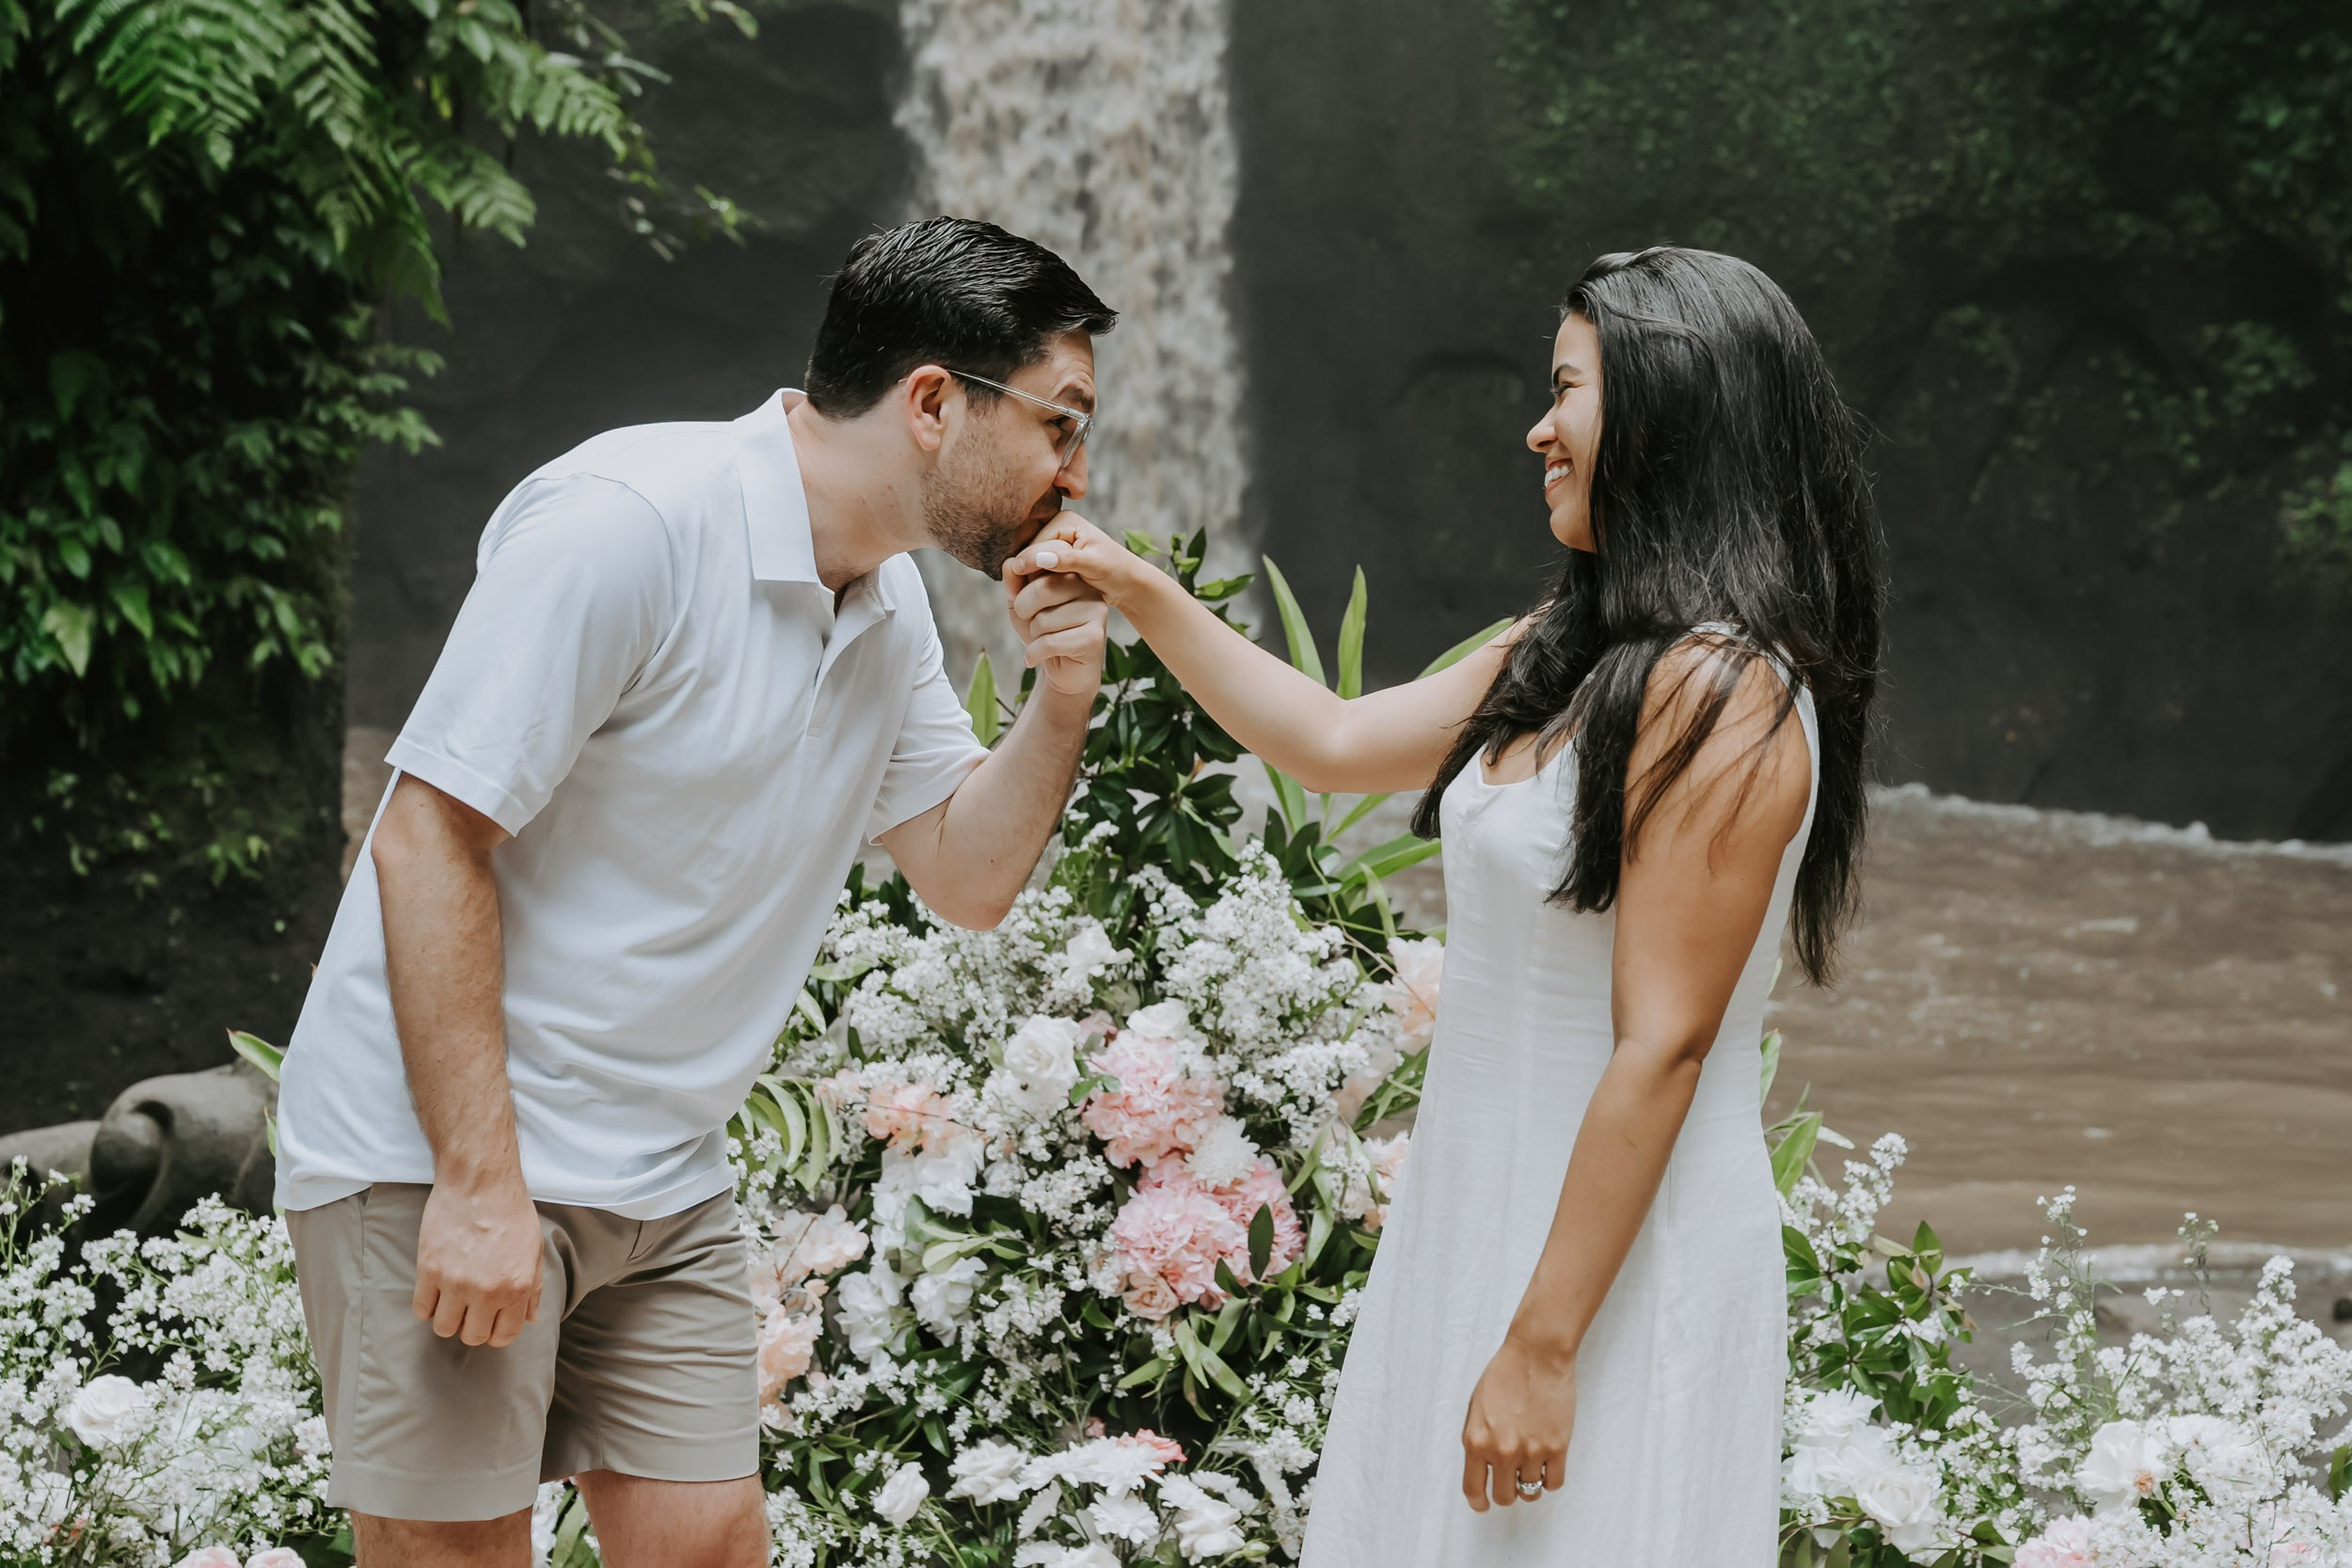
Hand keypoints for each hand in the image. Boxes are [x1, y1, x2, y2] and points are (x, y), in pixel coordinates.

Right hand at [413, 1174, 543, 1347]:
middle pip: (473, 1337)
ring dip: (449, 1319)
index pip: (505, 1335)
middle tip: (471, 1309)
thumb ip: (534, 1287)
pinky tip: (435, 1291)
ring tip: (452, 1300)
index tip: (491, 1322)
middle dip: (473, 1327)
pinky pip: (421, 1309)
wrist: (480, 1182)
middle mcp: (487, 1291)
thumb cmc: (511, 1211)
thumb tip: (531, 1318)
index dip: (497, 1333)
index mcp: (517, 1287)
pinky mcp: (429, 1270)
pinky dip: (427, 1306)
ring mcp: (456, 1282)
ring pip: (445, 1328)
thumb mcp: (533, 1249)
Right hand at [1002, 514, 1150, 612]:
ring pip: (1031, 565)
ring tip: (1025, 601)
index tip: (1020, 590)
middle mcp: (1057, 528)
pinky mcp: (1055, 558)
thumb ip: (1068, 561)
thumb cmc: (1116, 571)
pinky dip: (1036, 584)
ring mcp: (1055, 543)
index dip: (1027, 566)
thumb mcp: (1094, 565)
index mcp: (1064, 521)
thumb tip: (1041, 559)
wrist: (1127, 582)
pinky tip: (1035, 600)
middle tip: (1018, 598)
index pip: (1035, 545)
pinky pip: (1038, 572)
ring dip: (1030, 582)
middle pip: (1030, 554)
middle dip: (1027, 575)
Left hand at [1004, 551, 1109, 699]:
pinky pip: (1050, 642)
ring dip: (1033, 635)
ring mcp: (1096, 610)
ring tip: (1043, 639)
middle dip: (1023, 608)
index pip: (1048, 556)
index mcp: (1074, 572)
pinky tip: (1035, 658)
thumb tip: (1009, 563)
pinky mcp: (1095, 636)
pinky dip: (1034, 654)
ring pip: (1045, 619)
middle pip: (1043, 588)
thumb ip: (1015, 583)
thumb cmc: (1044, 632)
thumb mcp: (1021, 604)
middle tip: (1028, 621)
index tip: (1015, 576)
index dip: (1025, 563)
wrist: (1063, 671)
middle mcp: (1089, 587)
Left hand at [1460, 1333, 1576, 1511]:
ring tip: (1530, 1466)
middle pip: (1505, 1497)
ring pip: (1531, 1492)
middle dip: (1507, 1491)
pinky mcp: (1557, 1447)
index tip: (1484, 1504)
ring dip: (1529, 1484)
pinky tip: (1546, 1463)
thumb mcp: (1476, 1408)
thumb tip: (1482, 1469)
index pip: (1474, 1489)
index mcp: (1476, 1441)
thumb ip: (1477, 1441)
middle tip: (1511, 1479)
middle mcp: (1503, 1451)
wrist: (1537, 1355)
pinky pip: (1554, 1483)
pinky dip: (1549, 1479)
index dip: (1479, 1503)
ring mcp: (1532, 1451)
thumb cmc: (1504, 1375)